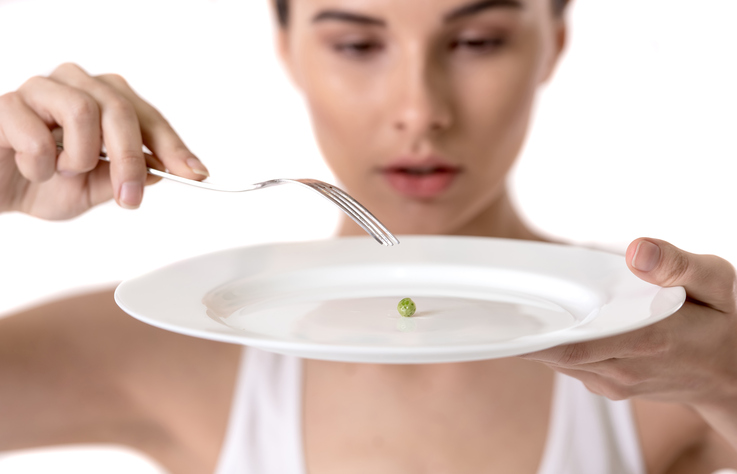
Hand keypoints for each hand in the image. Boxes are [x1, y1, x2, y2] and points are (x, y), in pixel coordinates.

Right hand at [0, 63, 209, 218]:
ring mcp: (40, 90)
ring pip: (83, 111)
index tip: (195, 173)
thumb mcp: (94, 189)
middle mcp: (76, 86)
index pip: (148, 118)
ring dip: (80, 158)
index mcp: (103, 101)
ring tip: (64, 173)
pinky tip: (34, 169)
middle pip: (121, 109)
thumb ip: (127, 177)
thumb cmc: (42, 182)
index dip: (174, 146)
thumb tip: (165, 170)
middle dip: (131, 160)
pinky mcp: (6, 105)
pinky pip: (37, 133)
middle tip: (129, 197)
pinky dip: (42, 164)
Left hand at [521, 238, 736, 407]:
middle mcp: (625, 367)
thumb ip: (678, 265)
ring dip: (531, 340)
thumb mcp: (717, 284)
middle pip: (554, 354)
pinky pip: (568, 367)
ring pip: (557, 362)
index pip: (574, 344)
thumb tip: (636, 251)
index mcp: (647, 339)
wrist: (736, 377)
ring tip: (503, 309)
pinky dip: (549, 347)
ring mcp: (615, 382)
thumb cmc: (726, 323)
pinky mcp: (611, 386)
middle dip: (520, 331)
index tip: (500, 316)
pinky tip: (537, 323)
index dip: (532, 335)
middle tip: (486, 304)